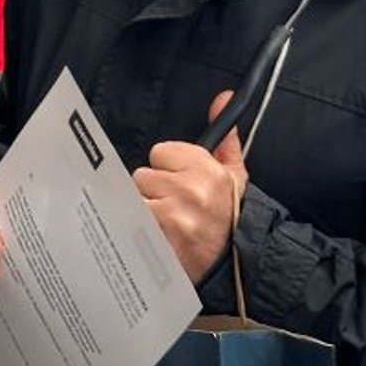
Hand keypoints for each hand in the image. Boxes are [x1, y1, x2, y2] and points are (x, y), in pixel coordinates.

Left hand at [135, 90, 249, 281]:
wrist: (234, 269)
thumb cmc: (229, 221)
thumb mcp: (235, 179)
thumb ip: (225, 138)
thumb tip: (222, 97)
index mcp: (208, 170)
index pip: (161, 152)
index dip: (169, 169)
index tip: (182, 185)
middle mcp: (190, 190)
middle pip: (144, 174)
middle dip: (155, 191)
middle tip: (174, 209)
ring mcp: (172, 214)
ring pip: (135, 197)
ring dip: (145, 210)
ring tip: (166, 225)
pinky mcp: (157, 237)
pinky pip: (130, 219)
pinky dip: (138, 229)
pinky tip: (157, 237)